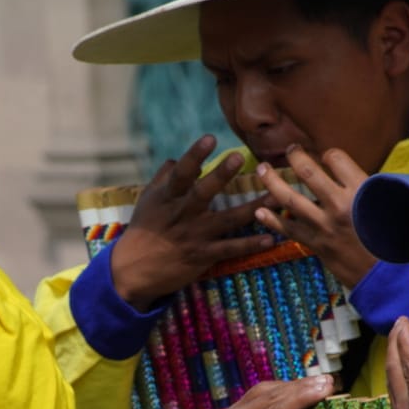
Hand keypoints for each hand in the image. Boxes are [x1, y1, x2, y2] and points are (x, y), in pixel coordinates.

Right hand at [109, 136, 274, 309]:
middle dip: (221, 175)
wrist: (133, 271)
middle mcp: (182, 214)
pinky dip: (251, 244)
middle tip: (239, 157)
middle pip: (204, 192)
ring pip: (228, 220)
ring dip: (253, 208)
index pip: (181, 173)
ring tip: (275, 196)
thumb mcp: (147, 200)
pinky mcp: (203, 256)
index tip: (210, 138)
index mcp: (168, 197)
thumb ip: (164, 178)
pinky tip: (271, 238)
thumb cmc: (142, 230)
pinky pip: (231, 249)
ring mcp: (194, 235)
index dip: (194, 155)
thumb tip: (177, 158)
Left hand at [254, 146, 376, 286]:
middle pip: (308, 173)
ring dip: (272, 182)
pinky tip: (260, 212)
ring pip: (290, 198)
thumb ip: (366, 188)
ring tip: (262, 170)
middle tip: (289, 150)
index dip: (328, 154)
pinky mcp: (316, 244)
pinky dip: (272, 220)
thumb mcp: (388, 205)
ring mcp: (324, 225)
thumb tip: (348, 174)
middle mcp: (340, 204)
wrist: (386, 275)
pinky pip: (289, 229)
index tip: (325, 156)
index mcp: (361, 190)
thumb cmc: (391, 239)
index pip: (336, 158)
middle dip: (294, 157)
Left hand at [384, 317, 408, 408]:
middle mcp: (405, 408)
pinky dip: (394, 380)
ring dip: (392, 361)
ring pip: (391, 383)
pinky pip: (393, 396)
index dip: (406, 341)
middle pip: (395, 370)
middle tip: (397, 326)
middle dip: (395, 345)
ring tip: (395, 347)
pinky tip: (398, 383)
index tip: (402, 321)